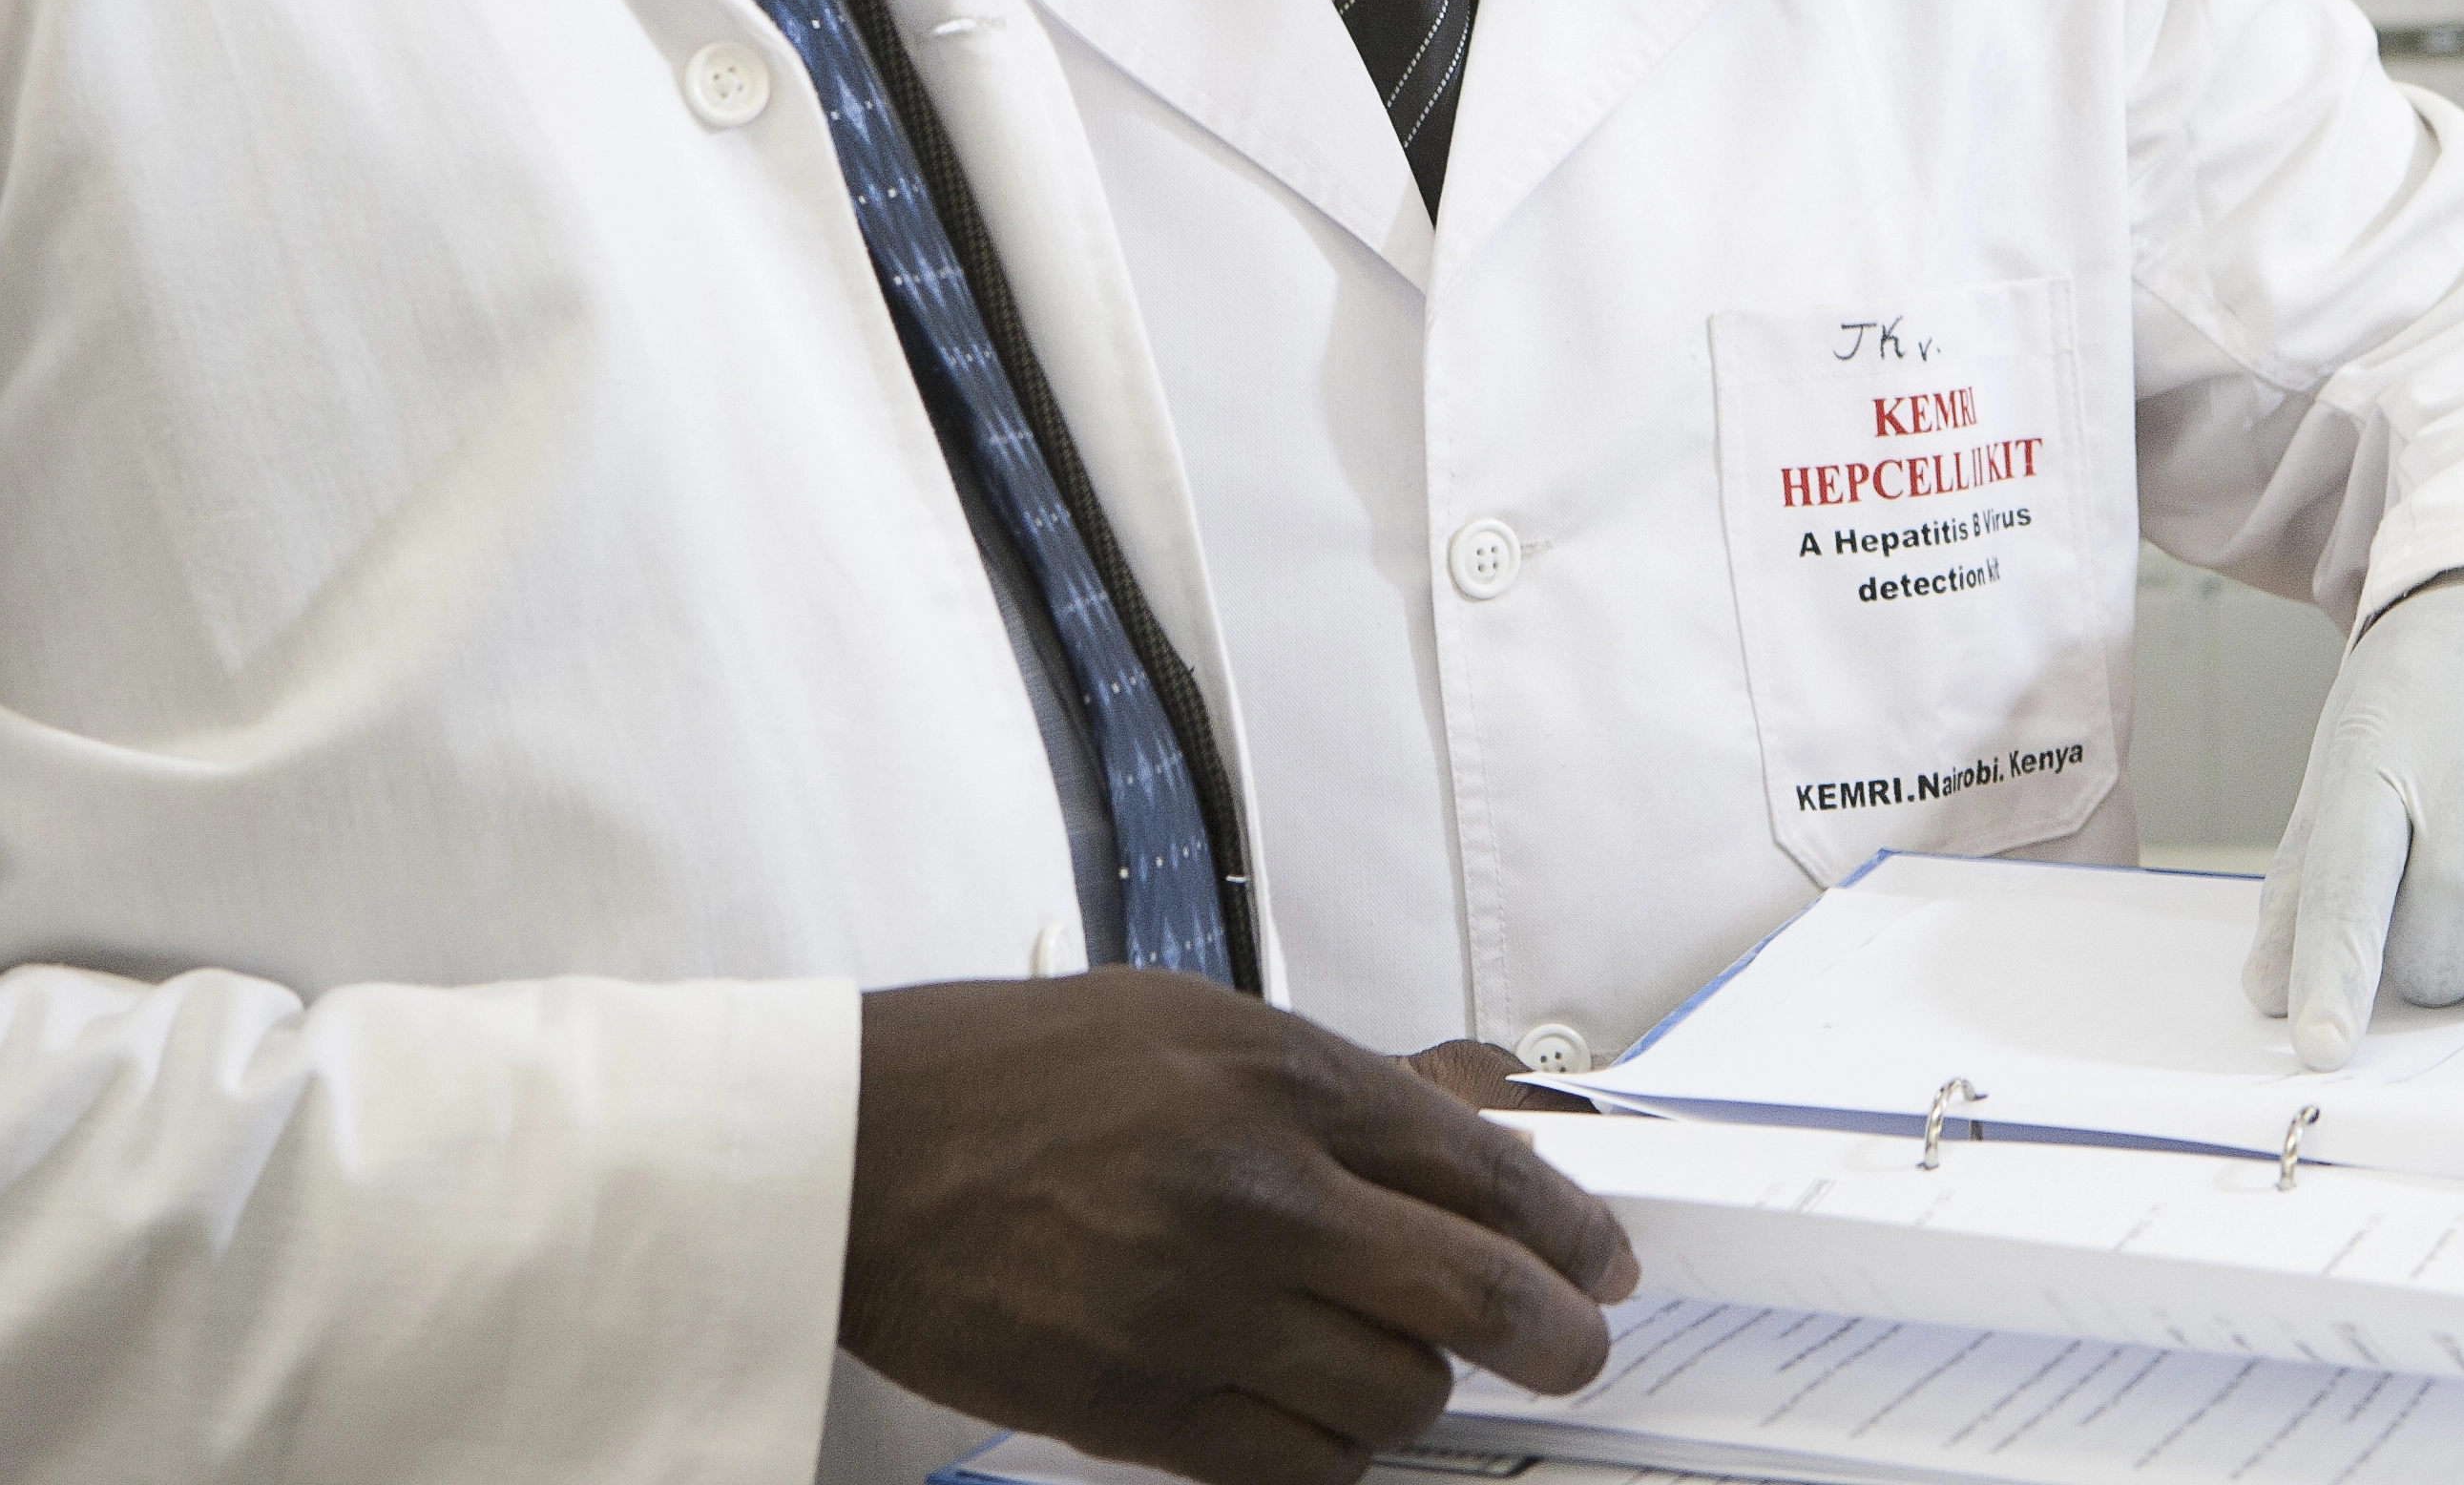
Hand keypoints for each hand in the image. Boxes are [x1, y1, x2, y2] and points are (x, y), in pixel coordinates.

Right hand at [845, 971, 1638, 1484]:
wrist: (861, 1152)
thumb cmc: (1015, 1073)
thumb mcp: (1194, 1024)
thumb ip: (1336, 1084)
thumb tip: (1468, 1129)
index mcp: (1281, 1080)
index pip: (1483, 1169)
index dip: (1569, 1229)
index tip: (1602, 1259)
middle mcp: (1261, 1195)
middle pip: (1474, 1297)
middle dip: (1557, 1334)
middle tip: (1576, 1345)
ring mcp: (1205, 1312)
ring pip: (1398, 1396)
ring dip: (1424, 1390)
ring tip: (1405, 1365)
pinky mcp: (1145, 1408)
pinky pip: (1300, 1464)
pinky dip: (1336, 1450)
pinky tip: (1324, 1415)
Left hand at [2243, 565, 2463, 1071]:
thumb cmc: (2437, 695)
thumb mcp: (2352, 755)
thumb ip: (2310, 880)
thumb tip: (2269, 995)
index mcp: (2381, 752)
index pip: (2348, 881)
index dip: (2335, 972)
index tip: (2321, 1045)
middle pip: (2448, 936)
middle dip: (2441, 970)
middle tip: (2449, 935)